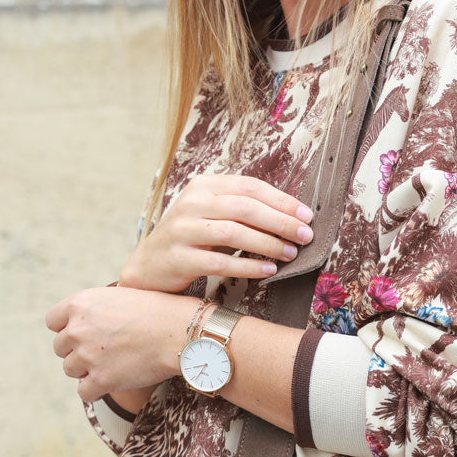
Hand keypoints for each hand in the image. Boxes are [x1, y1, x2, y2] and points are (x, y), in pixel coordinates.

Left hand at [45, 285, 197, 401]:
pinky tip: (112, 382)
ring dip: (87, 370)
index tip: (83, 334)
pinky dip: (96, 390)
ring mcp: (88, 355)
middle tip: (103, 351)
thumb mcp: (119, 296)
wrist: (179, 332)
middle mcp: (77, 329)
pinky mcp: (101, 379)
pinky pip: (84, 392)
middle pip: (60, 348)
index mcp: (80, 304)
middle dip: (78, 351)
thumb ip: (94, 310)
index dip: (67, 329)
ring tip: (112, 365)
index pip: (53, 322)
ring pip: (70, 370)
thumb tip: (81, 325)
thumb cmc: (158, 311)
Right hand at [118, 173, 314, 292]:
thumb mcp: (213, 215)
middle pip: (244, 207)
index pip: (249, 186)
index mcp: (203, 186)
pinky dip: (248, 266)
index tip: (307, 215)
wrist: (149, 267)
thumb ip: (243, 211)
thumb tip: (292, 217)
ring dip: (268, 244)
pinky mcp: (180, 258)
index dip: (282, 200)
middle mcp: (191, 203)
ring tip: (291, 253)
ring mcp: (183, 230)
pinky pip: (221, 262)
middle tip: (305, 235)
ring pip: (233, 233)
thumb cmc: (192, 240)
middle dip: (280, 221)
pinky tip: (268, 270)